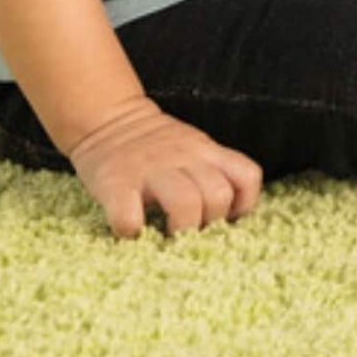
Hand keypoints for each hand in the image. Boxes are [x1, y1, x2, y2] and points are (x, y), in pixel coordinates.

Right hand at [68, 96, 262, 238]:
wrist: (109, 119)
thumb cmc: (156, 145)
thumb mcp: (195, 147)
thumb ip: (213, 171)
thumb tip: (230, 213)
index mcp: (207, 151)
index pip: (248, 176)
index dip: (243, 205)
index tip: (226, 219)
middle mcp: (185, 158)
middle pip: (218, 196)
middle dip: (209, 224)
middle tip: (191, 231)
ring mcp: (150, 170)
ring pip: (185, 204)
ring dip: (179, 230)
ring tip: (166, 236)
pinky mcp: (115, 184)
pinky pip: (129, 217)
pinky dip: (132, 231)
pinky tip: (131, 230)